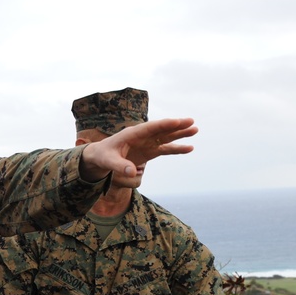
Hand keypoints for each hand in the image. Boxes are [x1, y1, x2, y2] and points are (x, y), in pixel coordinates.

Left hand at [80, 118, 195, 181]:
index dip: (163, 125)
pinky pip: (165, 149)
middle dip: (176, 126)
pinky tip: (189, 148)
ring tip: (195, 130)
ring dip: (180, 134)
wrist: (101, 157)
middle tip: (191, 122)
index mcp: (131, 134)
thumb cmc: (103, 156)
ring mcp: (147, 143)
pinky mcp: (149, 151)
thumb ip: (119, 166)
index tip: (177, 121)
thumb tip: (132, 173)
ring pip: (166, 137)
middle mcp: (142, 136)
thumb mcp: (108, 161)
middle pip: (161, 130)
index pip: (150, 128)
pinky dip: (176, 149)